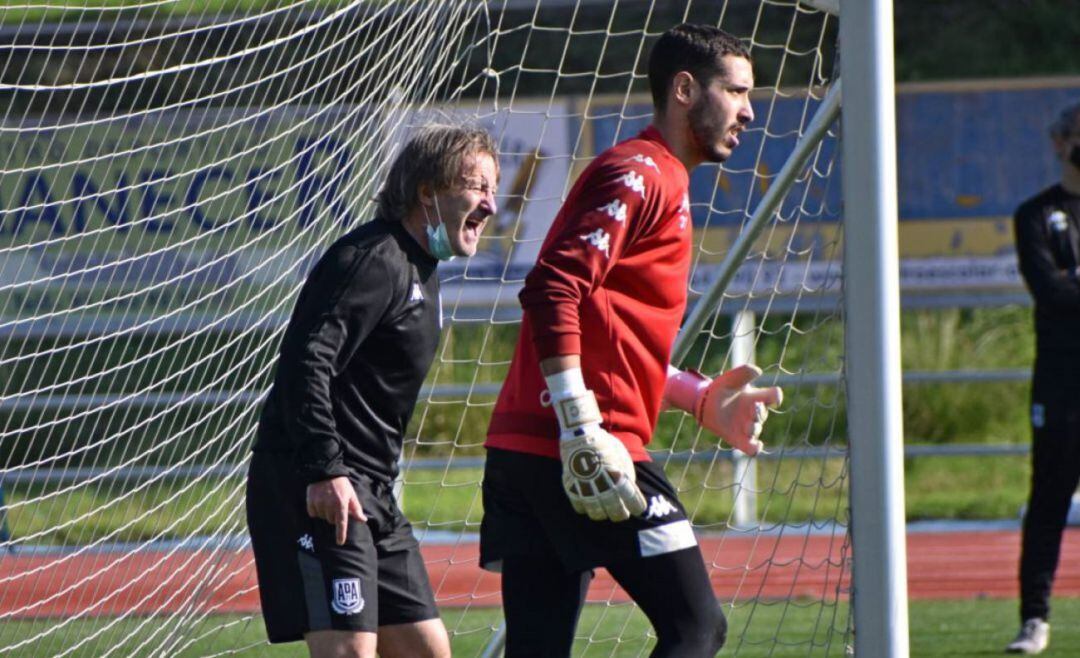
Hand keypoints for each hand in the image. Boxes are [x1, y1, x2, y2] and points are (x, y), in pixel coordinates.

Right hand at [306, 476, 366, 544]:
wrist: (326, 471)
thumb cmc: (341, 484)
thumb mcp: (351, 495)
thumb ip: (356, 509)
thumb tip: (363, 520)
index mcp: (341, 504)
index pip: (341, 523)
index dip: (340, 534)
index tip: (340, 542)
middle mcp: (330, 504)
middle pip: (331, 521)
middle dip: (334, 515)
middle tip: (335, 505)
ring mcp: (319, 503)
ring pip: (322, 517)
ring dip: (325, 513)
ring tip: (327, 501)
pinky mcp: (311, 501)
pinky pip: (312, 513)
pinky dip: (315, 510)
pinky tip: (319, 501)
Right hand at [553, 390, 645, 521]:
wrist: (580, 432)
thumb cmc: (605, 444)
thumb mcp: (622, 456)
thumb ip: (627, 475)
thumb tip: (630, 491)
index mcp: (619, 476)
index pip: (633, 502)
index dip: (637, 508)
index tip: (637, 508)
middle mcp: (604, 485)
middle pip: (616, 512)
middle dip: (621, 514)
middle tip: (622, 513)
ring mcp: (587, 487)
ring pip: (597, 513)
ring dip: (603, 514)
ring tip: (605, 511)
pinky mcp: (572, 486)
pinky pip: (579, 506)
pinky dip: (585, 508)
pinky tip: (589, 504)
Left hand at [694, 364, 782, 455]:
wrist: (703, 402)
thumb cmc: (721, 388)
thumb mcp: (730, 378)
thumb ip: (744, 372)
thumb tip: (758, 371)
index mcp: (756, 397)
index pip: (774, 396)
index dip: (776, 397)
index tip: (773, 397)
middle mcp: (754, 413)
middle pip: (764, 413)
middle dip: (759, 412)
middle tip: (753, 407)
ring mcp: (747, 426)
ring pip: (756, 430)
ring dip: (754, 428)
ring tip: (747, 426)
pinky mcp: (738, 439)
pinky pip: (751, 448)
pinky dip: (755, 449)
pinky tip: (756, 447)